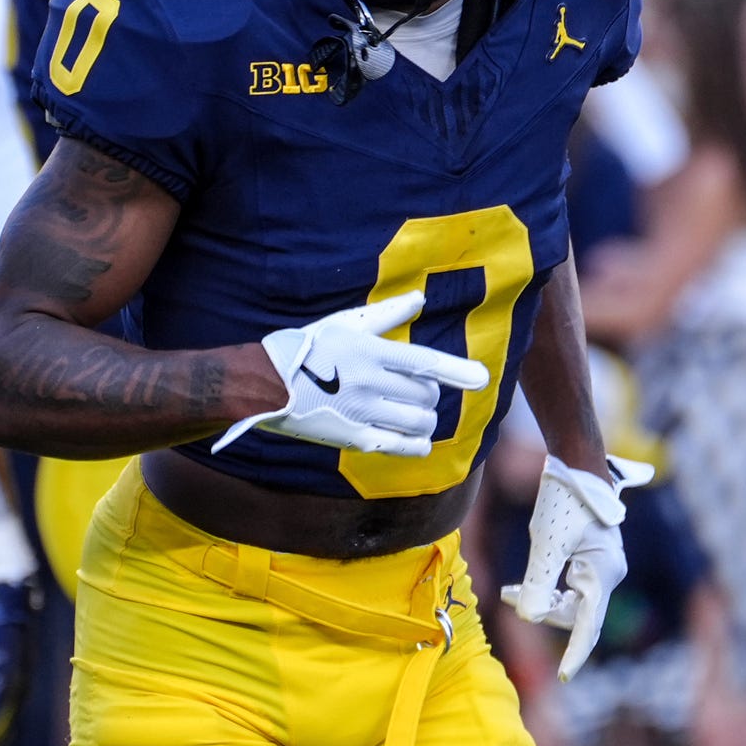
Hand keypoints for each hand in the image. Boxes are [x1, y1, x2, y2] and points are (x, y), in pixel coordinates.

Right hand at [211, 291, 490, 457]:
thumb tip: (419, 298)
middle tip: (417, 391)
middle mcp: (370, 383)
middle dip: (429, 394)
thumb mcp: (344, 324)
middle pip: (425, 394)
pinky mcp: (354, 439)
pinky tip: (418, 442)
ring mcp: (362, 413)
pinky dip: (416, 446)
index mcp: (370, 351)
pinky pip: (399, 447)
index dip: (456, 371)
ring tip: (415, 414)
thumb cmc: (307, 348)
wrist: (264, 384)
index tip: (481, 378)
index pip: (424, 362)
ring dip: (425, 419)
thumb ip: (386, 314)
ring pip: (417, 421)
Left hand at [502, 454, 651, 680]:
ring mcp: (602, 568)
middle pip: (575, 613)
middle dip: (541, 612)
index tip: (562, 677)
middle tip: (507, 595)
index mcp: (602, 573)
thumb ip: (536, 582)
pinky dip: (546, 589)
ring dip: (540, 600)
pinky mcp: (592, 560)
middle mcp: (608, 574)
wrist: (576, 464)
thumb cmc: (563, 500)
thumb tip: (526, 618)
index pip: (588, 625)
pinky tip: (521, 585)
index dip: (574, 653)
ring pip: (571, 601)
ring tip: (507, 592)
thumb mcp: (545, 542)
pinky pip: (570, 587)